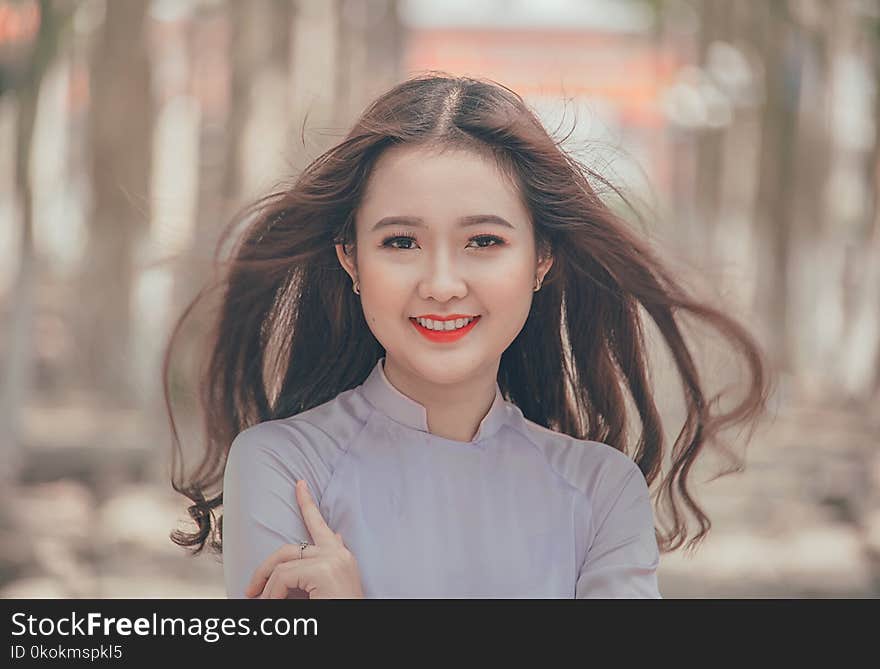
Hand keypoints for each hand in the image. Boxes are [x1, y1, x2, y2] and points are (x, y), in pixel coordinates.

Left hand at [245, 479, 364, 598]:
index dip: (307, 503)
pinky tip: (272, 605)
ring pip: (283, 564)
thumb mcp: (331, 585)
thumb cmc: (340, 607)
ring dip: (266, 587)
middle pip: (290, 548)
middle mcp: (339, 553)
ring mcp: (332, 560)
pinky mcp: (323, 571)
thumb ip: (328, 561)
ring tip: (260, 603)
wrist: (355, 626)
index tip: (299, 484)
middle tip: (251, 590)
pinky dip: (271, 594)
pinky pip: (283, 578)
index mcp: (341, 556)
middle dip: (265, 567)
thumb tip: (335, 536)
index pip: (321, 524)